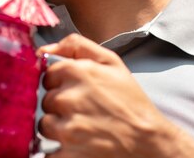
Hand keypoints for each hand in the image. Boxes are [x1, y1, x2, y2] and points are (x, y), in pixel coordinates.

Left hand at [37, 34, 193, 157]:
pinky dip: (59, 150)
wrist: (151, 142)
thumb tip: (43, 49)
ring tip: (83, 128)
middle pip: (46, 100)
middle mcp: (69, 99)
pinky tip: (78, 146)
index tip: (76, 91)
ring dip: (58, 128)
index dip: (61, 84)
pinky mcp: (68, 154)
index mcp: (76, 72)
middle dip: (61, 106)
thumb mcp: (111, 62)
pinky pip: (48, 151)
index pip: (48, 75)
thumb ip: (76, 46)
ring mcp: (68, 129)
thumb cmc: (131, 102)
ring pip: (44, 125)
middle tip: (84, 111)